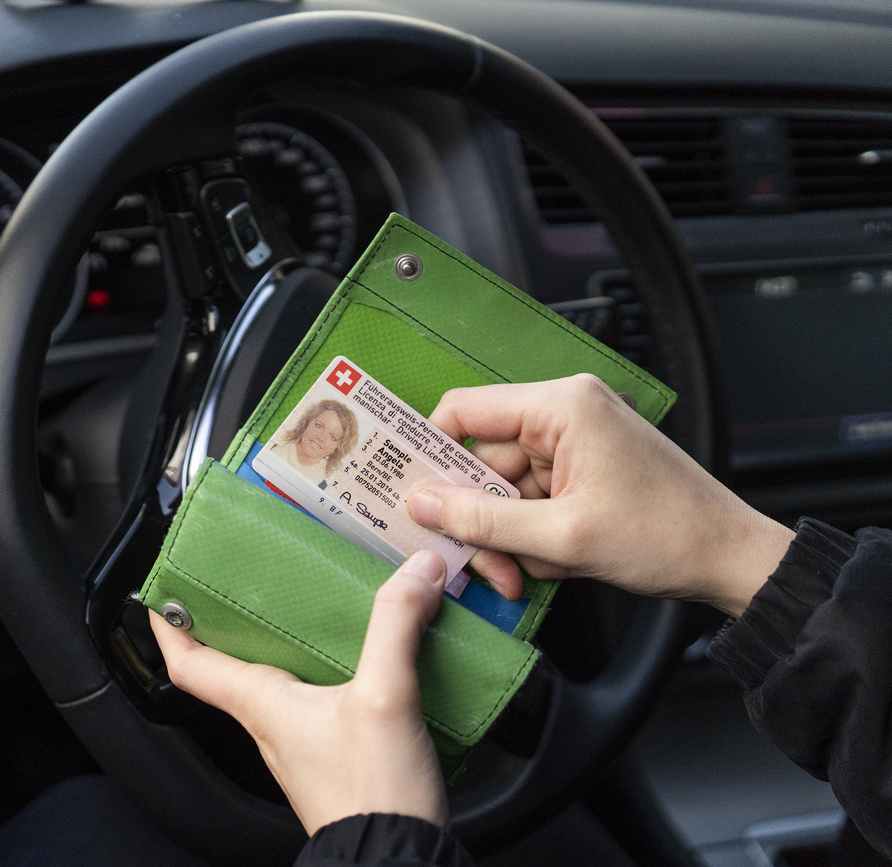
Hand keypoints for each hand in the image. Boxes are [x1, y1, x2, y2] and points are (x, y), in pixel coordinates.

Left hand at [149, 550, 449, 834]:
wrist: (398, 860)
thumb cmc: (371, 797)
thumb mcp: (384, 697)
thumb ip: (395, 625)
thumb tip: (415, 570)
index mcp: (262, 704)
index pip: (190, 663)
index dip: (168, 624)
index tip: (162, 587)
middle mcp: (274, 722)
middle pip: (235, 662)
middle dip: (236, 617)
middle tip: (247, 576)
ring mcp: (306, 739)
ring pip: (281, 678)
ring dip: (289, 638)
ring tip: (315, 598)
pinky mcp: (340, 749)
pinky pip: (323, 695)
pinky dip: (334, 664)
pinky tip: (372, 650)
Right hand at [406, 374, 793, 615]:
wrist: (731, 560)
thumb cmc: (667, 535)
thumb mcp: (563, 536)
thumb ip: (483, 519)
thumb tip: (421, 502)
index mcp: (561, 406)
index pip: (464, 411)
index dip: (430, 453)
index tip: (409, 494)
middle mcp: (563, 414)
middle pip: (481, 462)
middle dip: (479, 520)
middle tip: (483, 565)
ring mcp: (572, 444)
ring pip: (502, 490)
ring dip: (505, 538)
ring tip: (525, 574)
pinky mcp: (580, 471)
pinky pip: (529, 502)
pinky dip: (530, 538)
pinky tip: (550, 564)